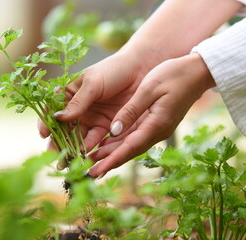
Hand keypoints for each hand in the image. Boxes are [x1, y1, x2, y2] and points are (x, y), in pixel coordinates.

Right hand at [38, 48, 151, 154]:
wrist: (141, 70)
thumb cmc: (113, 70)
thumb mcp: (93, 83)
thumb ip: (78, 102)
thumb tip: (58, 118)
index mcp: (69, 94)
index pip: (53, 110)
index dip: (47, 123)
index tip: (44, 134)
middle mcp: (78, 109)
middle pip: (64, 129)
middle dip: (58, 143)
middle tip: (54, 156)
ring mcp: (92, 119)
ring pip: (78, 138)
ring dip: (72, 150)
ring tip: (68, 161)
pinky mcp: (106, 128)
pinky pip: (96, 141)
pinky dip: (90, 150)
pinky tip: (85, 157)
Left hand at [88, 53, 215, 177]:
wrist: (197, 72)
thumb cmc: (173, 76)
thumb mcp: (149, 89)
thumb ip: (130, 110)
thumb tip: (113, 130)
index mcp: (156, 124)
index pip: (130, 147)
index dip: (112, 161)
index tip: (96, 171)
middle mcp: (158, 131)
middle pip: (130, 151)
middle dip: (109, 162)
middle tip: (89, 172)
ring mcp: (159, 128)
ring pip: (132, 146)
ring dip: (113, 154)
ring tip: (94, 160)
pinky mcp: (157, 124)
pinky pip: (136, 138)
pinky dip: (121, 144)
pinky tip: (108, 144)